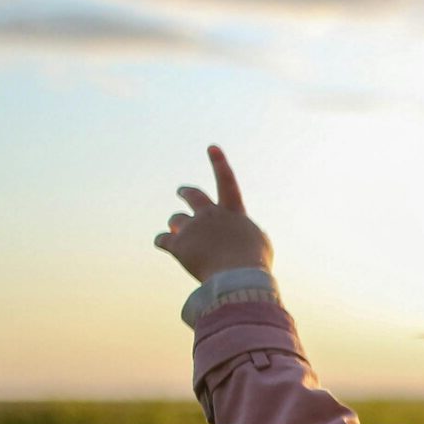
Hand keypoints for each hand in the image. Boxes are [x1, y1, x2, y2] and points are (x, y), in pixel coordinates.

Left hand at [152, 144, 271, 282]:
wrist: (237, 277)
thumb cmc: (254, 265)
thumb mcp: (260, 246)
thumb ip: (248, 235)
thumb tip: (238, 236)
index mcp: (233, 213)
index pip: (227, 182)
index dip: (219, 163)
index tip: (211, 147)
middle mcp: (211, 215)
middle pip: (193, 196)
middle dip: (186, 192)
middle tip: (181, 192)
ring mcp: (193, 228)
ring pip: (175, 220)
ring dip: (176, 225)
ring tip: (177, 233)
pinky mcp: (178, 244)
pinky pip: (162, 240)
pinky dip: (162, 241)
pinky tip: (163, 244)